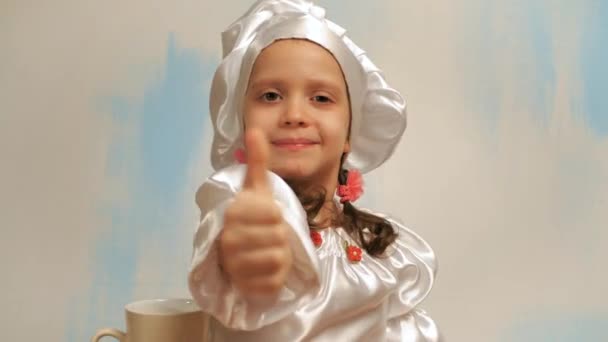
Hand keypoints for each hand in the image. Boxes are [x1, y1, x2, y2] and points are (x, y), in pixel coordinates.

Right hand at [219, 128, 292, 297]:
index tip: (267, 218)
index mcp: (233, 214)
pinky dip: (276, 278)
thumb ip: (257, 161)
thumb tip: (256, 129)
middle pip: (279, 238)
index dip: (277, 216)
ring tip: (267, 252)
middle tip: (269, 237)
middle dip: (280, 238)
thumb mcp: (257, 189)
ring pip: (278, 260)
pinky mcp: (243, 288)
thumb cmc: (251, 218)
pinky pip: (274, 283)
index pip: (274, 214)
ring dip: (281, 257)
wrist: (235, 254)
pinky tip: (265, 271)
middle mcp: (229, 240)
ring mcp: (234, 266)